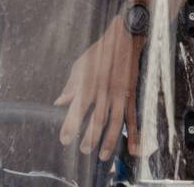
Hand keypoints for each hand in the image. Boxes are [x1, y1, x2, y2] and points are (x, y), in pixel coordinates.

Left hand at [54, 18, 141, 160]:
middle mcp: (104, 91)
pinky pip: (133, 117)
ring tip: (102, 156)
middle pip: (97, 119)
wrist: (124, 39)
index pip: (78, 108)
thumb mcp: (80, 65)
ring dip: (110, 140)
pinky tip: (134, 149)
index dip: (70, 125)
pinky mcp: (131, 95)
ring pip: (115, 122)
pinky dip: (134, 134)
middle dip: (90, 137)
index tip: (64, 140)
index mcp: (89, 83)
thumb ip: (70, 86)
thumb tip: (59, 103)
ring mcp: (120, 94)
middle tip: (83, 150)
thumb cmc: (99, 53)